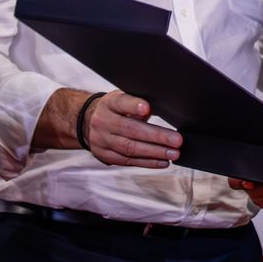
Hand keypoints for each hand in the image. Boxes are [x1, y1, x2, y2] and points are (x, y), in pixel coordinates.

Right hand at [33, 88, 181, 167]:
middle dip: (156, 136)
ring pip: (130, 148)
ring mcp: (102, 140)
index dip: (134, 105)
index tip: (147, 109)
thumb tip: (157, 111)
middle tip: (176, 140)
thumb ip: (136, 104)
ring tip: (173, 153)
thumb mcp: (121, 99)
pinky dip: (147, 162)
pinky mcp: (105, 155)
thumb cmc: (113, 109)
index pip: (121, 103)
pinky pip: (128, 161)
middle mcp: (103, 121)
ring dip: (154, 152)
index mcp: (109, 104)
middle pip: (130, 129)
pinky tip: (162, 161)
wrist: (86, 121)